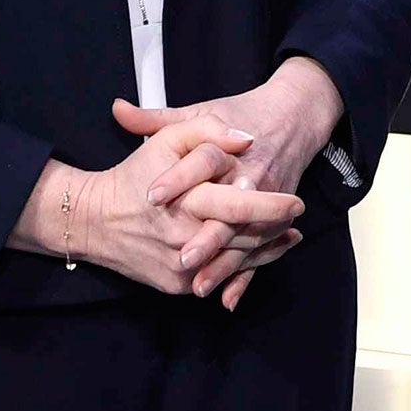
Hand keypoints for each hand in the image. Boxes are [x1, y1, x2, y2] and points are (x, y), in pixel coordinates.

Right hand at [8, 123, 302, 296]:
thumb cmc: (135, 174)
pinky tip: (265, 253)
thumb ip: (208, 131)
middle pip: (244, 239)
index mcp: (187, 203)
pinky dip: (244, 268)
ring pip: (236, 262)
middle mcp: (185, 241)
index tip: (297, 202)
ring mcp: (181, 269)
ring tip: (290, 235)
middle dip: (275, 229)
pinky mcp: (177, 286)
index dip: (273, 207)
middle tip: (297, 216)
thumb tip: (246, 139)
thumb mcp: (168, 139)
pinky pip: (219, 279)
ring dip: (266, 249)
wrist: (93, 220)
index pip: (241, 208)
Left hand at [114, 56, 343, 308]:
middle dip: (208, 236)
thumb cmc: (240, 114)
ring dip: (224, 264)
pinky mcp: (276, 218)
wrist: (293, 118)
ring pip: (246, 237)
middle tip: (182, 257)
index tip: (152, 195)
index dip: (177, 178)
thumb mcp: (200, 111)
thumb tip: (117, 111)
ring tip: (197, 285)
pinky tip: (226, 299)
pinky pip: (260, 251)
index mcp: (230, 147)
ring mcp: (266, 199)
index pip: (204, 160)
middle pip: (231, 207)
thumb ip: (158, 117)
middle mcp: (252, 174)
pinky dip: (245, 277)